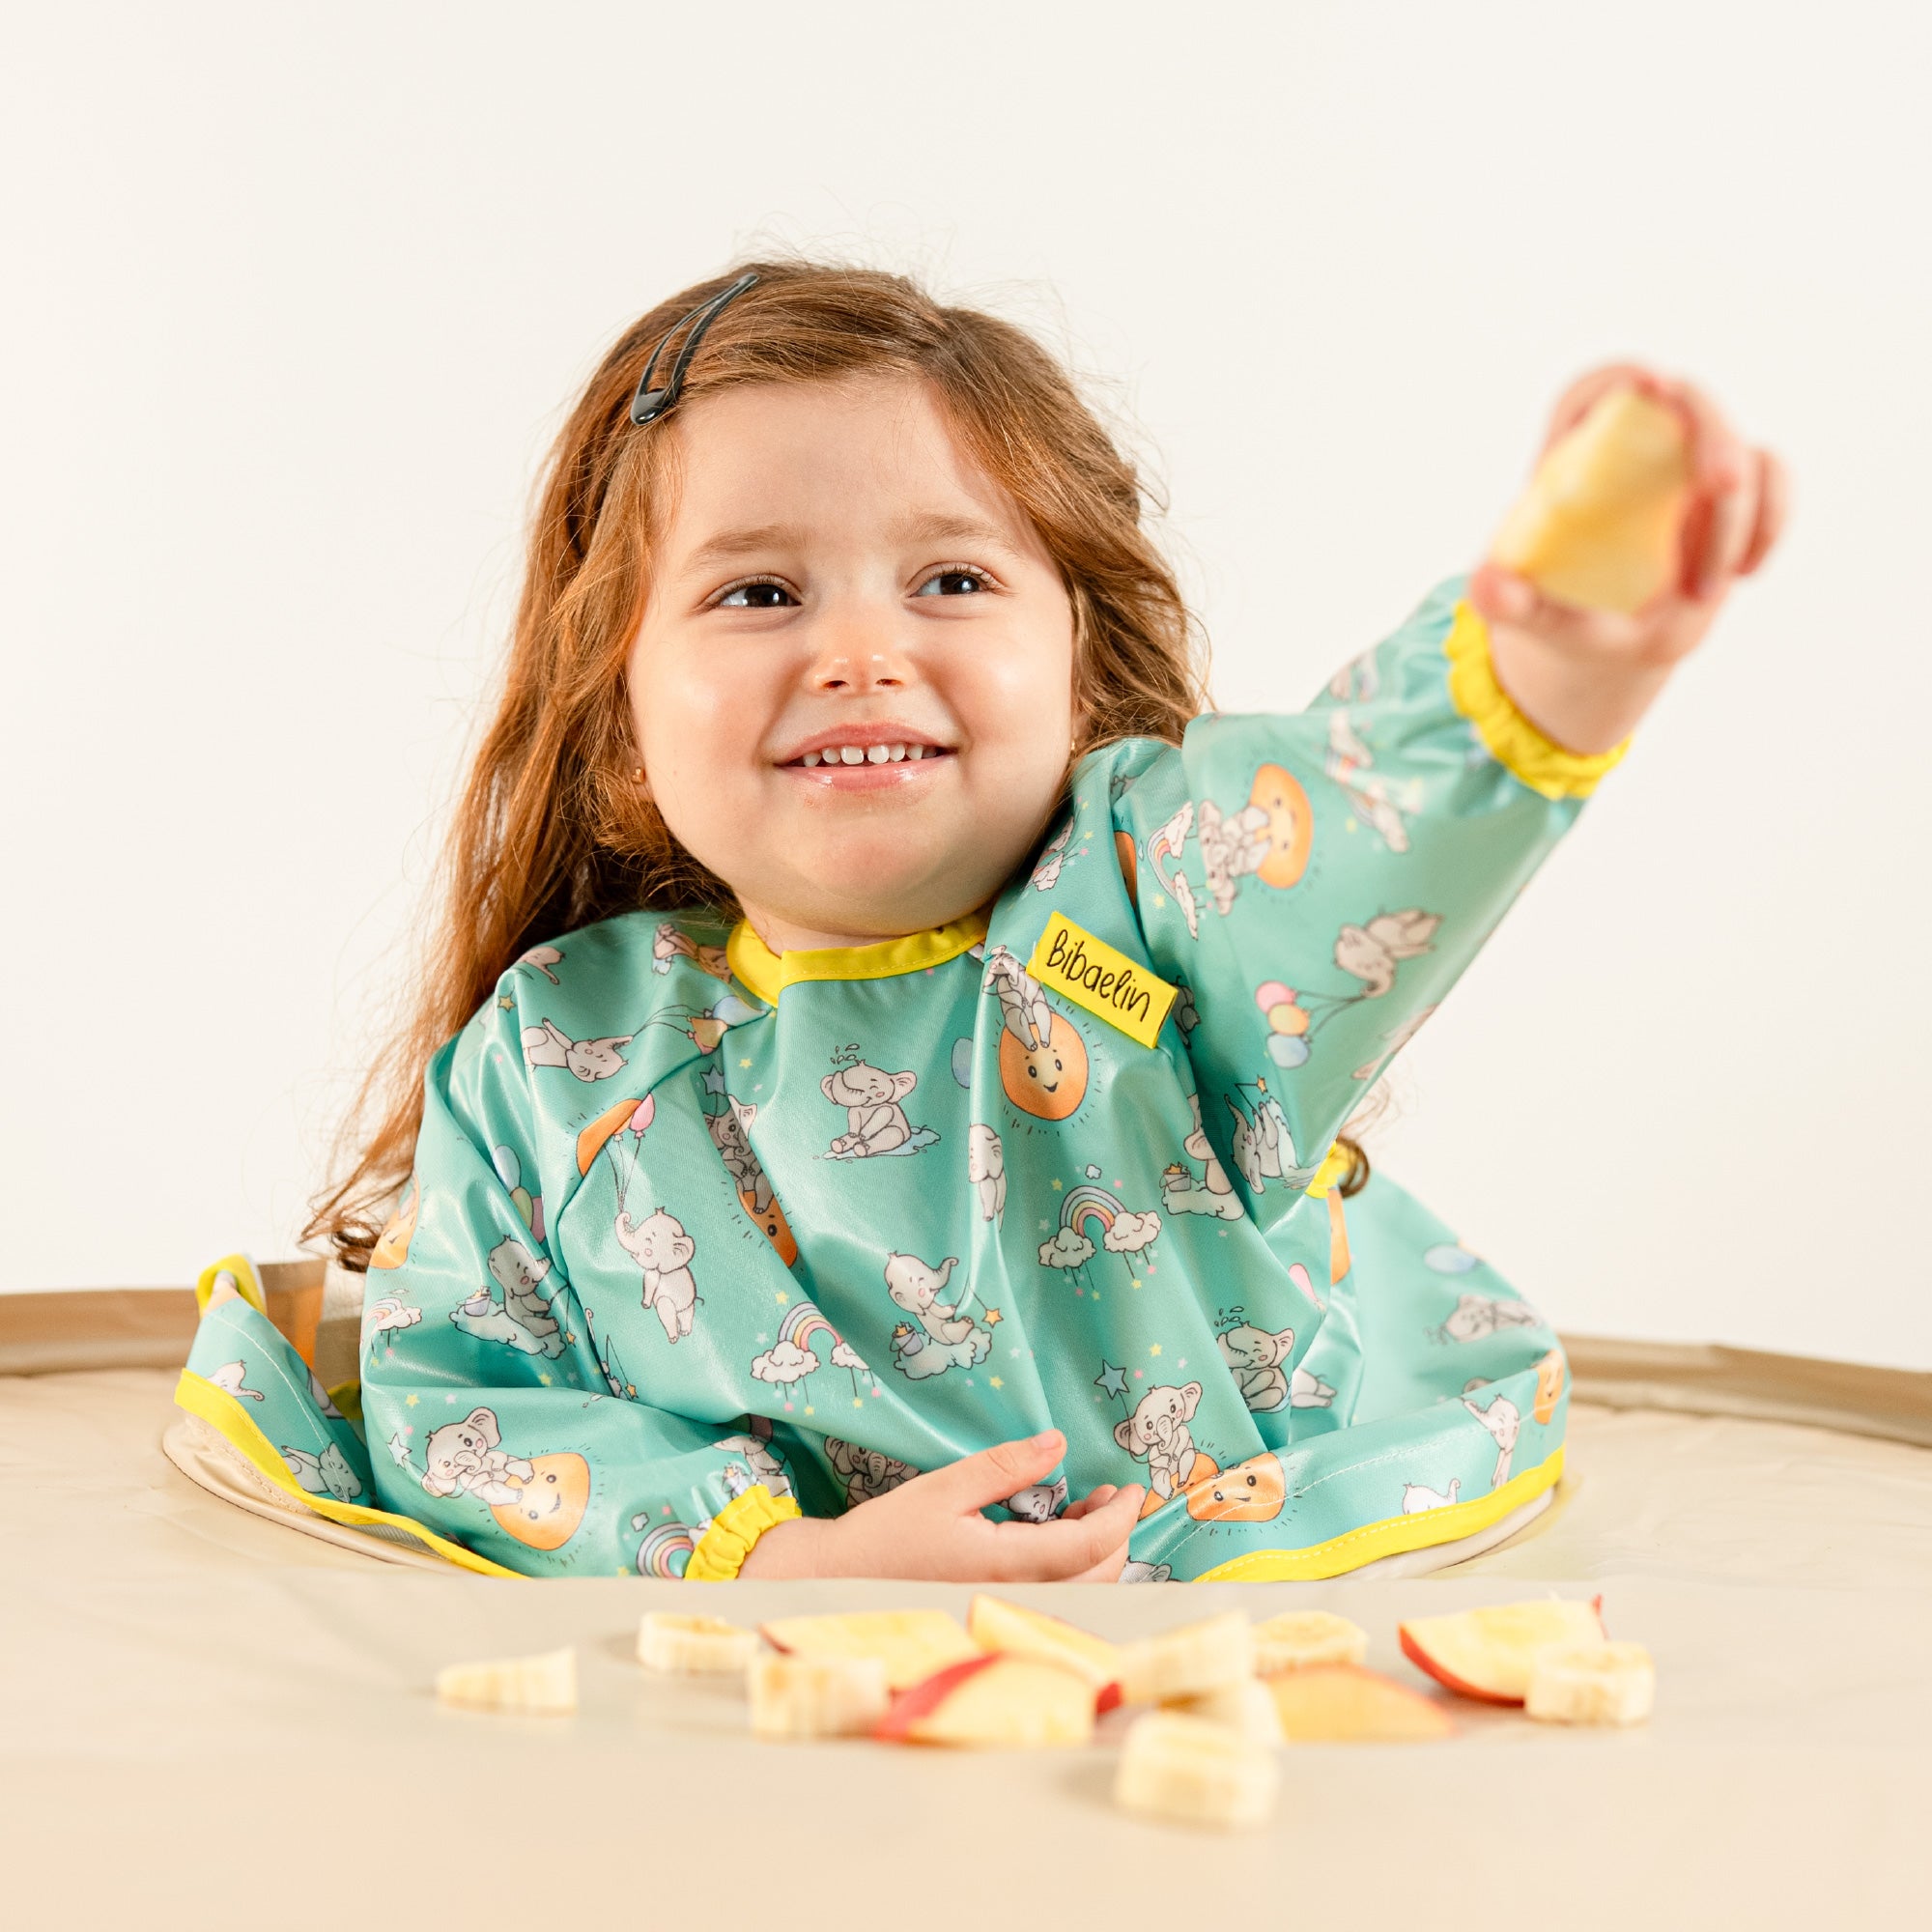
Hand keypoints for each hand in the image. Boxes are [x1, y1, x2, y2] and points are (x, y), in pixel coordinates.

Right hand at [738, 1431, 1142, 1581]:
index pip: (1088, 1548)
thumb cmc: (885, 1535)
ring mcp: (1007, 1609)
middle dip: (1116, 1535)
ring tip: (1087, 1508)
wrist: (839, 1583)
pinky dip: (1073, 1568)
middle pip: (1096, 1576)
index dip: (1119, 1519)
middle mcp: (1014, 1596)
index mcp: (1004, 1565)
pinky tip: (1057, 1535)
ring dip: (1097, 1553)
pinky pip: (1055, 1596)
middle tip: (1112, 1494)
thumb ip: (1005, 1467)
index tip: (1132, 1489)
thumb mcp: (944, 1488)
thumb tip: (1058, 1444)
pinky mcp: (997, 1611)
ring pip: (1080, 1592)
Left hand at [1470, 365, 1788, 752]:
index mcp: (1575, 459)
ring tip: (1700, 590)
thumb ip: (1510, 603)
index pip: (1594, 394)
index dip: (1618, 379)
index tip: (1646, 386)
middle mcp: (1637, 449)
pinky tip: (1746, 572)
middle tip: (1723, 484)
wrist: (1605, 643)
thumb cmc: (1560, 613)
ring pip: (1738, 452)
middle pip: (1684, 403)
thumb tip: (1484, 591)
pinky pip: (1772, 479)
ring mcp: (1689, 468)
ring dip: (1737, 515)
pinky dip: (1771, 519)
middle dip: (1713, 433)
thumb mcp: (1533, 615)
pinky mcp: (1731, 497)